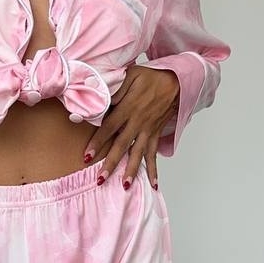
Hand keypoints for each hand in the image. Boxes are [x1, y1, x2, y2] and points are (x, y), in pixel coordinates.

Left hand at [83, 65, 179, 189]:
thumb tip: (101, 101)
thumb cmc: (150, 77)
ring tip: (125, 186)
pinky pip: (154, 154)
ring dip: (132, 171)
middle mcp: (138, 122)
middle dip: (111, 163)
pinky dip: (154, 170)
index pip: (109, 128)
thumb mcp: (131, 75)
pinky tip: (153, 184)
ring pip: (138, 153)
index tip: (87, 156)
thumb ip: (115, 88)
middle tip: (100, 179)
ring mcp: (148, 130)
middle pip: (122, 145)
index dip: (98, 142)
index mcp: (128, 108)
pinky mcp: (155, 134)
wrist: (176, 81)